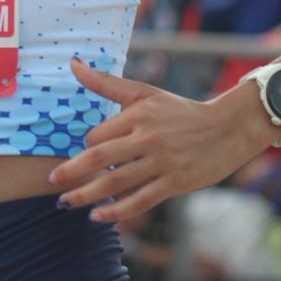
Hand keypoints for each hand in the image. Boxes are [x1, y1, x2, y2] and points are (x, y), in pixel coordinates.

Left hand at [48, 58, 280, 222]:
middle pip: (101, 158)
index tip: (81, 157)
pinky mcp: (176, 183)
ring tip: (67, 204)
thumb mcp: (144, 93)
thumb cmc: (180, 110)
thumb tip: (73, 63)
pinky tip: (99, 216)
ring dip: (88, 195)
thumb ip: (106, 83)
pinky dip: (118, 210)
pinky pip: (141, 200)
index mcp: (138, 115)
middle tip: (52, 182)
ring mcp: (162, 162)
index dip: (85, 148)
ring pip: (117, 182)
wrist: (228, 128)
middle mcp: (148, 138)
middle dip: (73, 173)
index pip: (99, 135)